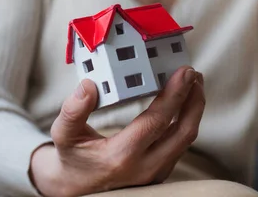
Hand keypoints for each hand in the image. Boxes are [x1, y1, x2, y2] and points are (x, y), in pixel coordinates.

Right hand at [29, 66, 204, 196]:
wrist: (76, 189)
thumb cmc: (73, 158)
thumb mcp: (63, 134)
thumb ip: (73, 111)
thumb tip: (89, 86)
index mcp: (121, 156)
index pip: (157, 122)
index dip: (174, 95)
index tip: (184, 72)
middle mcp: (144, 167)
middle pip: (183, 132)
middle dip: (194, 100)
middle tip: (193, 74)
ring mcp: (155, 172)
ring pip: (186, 139)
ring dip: (193, 109)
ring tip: (193, 83)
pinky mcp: (160, 171)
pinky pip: (180, 144)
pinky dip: (186, 120)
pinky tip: (183, 103)